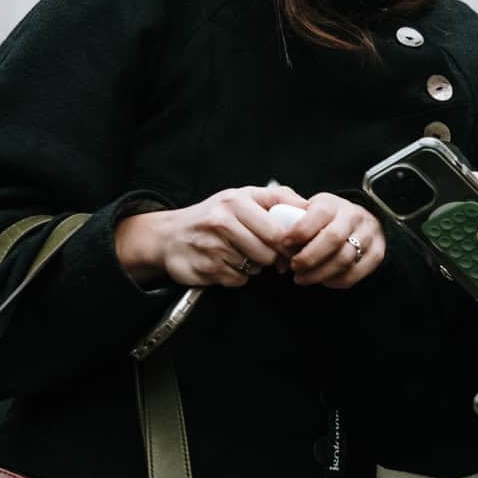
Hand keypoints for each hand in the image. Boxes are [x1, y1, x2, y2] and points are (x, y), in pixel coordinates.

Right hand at [115, 185, 306, 289]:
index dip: (289, 245)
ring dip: (253, 266)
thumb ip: (275, 198)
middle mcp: (222, 221)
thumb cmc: (213, 216)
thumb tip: (308, 206)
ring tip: (241, 254)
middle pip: (268, 253)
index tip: (290, 248)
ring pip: (254, 268)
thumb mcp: (241, 197)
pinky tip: (226, 264)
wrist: (169, 236)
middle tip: (269, 256)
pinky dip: (237, 276)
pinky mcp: (206, 269)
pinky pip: (238, 280)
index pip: (278, 231)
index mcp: (236, 201)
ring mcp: (212, 247)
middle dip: (273, 258)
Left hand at [271, 193, 386, 289]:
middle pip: (333, 239)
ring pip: (344, 259)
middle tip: (293, 267)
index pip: (318, 214)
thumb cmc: (324, 220)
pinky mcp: (376, 254)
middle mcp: (354, 216)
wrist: (359, 221)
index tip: (284, 244)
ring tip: (302, 278)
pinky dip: (334, 281)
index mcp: (333, 203)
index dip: (300, 231)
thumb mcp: (309, 212)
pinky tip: (321, 280)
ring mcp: (368, 235)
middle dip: (309, 257)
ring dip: (319, 273)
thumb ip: (293, 224)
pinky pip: (353, 274)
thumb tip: (276, 249)